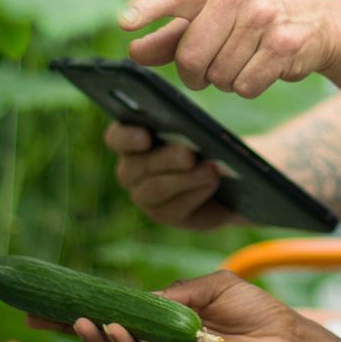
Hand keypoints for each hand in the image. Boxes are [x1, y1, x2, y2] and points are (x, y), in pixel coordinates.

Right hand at [43, 270, 303, 341]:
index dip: (79, 309)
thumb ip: (169, 296)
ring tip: (78, 322)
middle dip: (68, 329)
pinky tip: (114, 330)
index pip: (111, 314)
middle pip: (103, 337)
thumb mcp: (207, 287)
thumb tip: (132, 302)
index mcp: (159, 318)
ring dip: (96, 339)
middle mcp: (156, 341)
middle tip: (36, 317)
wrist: (285, 336)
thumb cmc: (252, 308)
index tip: (44, 302)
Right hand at [104, 121, 235, 230]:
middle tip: (188, 156)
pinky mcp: (163, 214)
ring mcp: (143, 195)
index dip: (126, 137)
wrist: (224, 175)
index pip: (116, 138)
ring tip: (209, 171)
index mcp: (131, 138)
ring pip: (155, 190)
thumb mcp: (200, 129)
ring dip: (184, 179)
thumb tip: (194, 131)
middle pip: (138, 165)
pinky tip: (213, 183)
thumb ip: (190, 127)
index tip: (145, 137)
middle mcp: (130, 169)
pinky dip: (195, 193)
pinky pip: (173, 208)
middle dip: (166, 159)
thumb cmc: (205, 139)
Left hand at [120, 0, 340, 98]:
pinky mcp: (285, 45)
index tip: (122, 21)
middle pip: (190, 57)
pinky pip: (245, 86)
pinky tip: (261, 67)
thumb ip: (171, 36)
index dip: (146, 8)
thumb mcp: (212, 15)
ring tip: (243, 59)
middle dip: (194, 74)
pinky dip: (247, 86)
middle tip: (208, 68)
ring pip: (218, 76)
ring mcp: (264, 18)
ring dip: (224, 80)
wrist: (319, 19)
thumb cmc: (253, 16)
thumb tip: (134, 51)